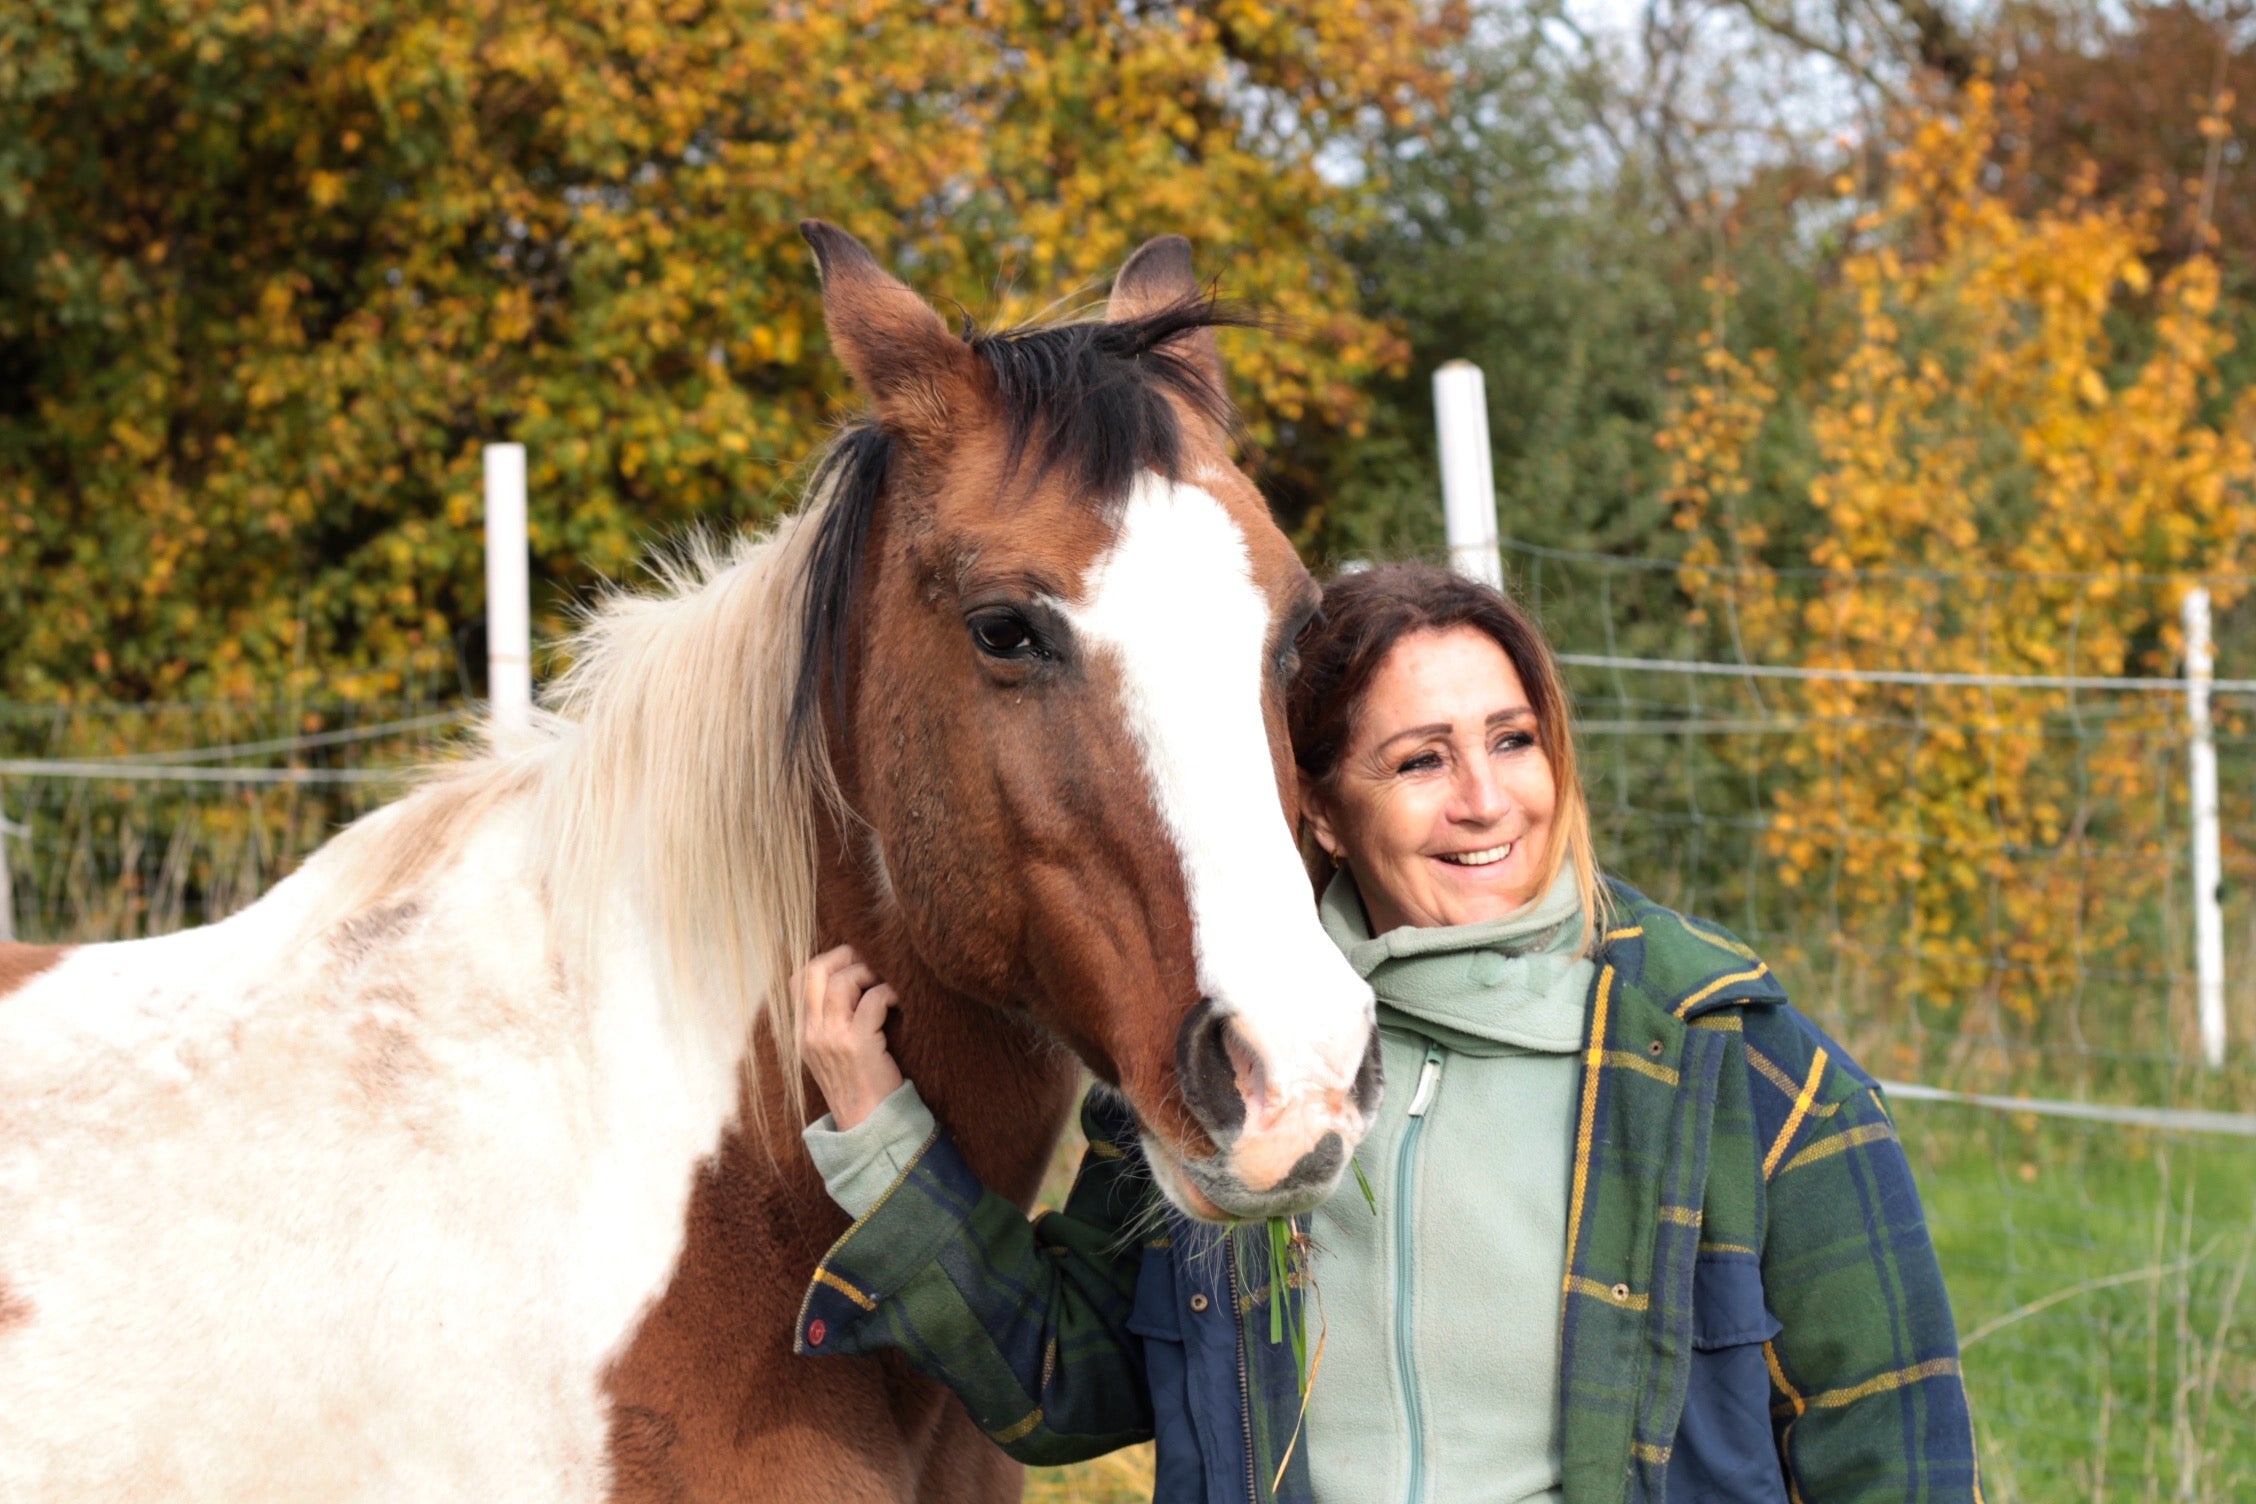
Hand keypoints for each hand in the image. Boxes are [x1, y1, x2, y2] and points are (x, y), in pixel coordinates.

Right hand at [796, 944, 903, 1129]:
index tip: (852, 961)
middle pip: (814, 971)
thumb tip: (851, 979)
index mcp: (802, 1033)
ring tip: (885, 979)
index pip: (799, 979)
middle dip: (844, 955)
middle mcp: (811, 1033)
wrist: (866, 1127)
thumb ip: (831, 1020)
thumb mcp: (831, 1052)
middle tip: (869, 958)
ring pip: (844, 981)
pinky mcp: (858, 1045)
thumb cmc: (858, 1085)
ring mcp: (831, 1039)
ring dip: (869, 971)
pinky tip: (898, 998)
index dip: (826, 960)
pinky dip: (889, 991)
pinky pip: (873, 1000)